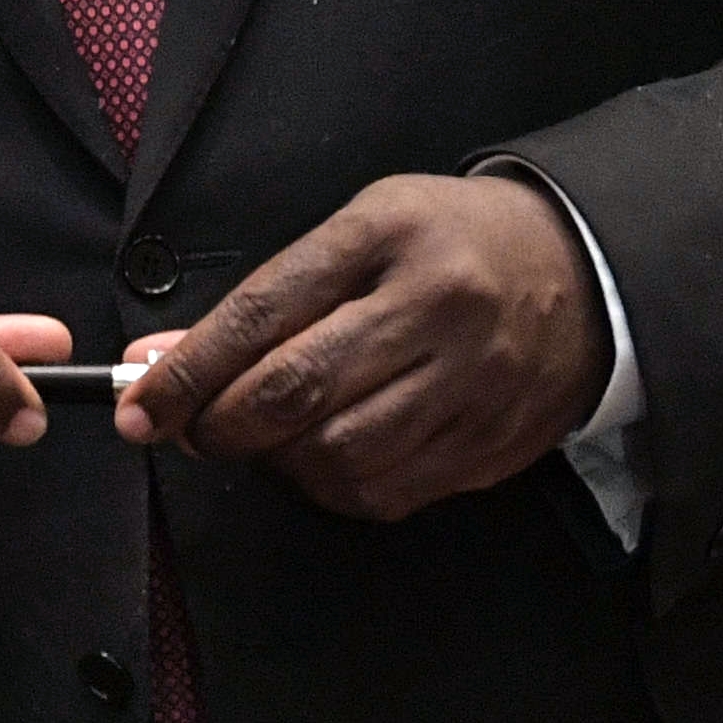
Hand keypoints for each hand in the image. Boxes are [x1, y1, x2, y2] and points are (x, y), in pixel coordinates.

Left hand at [112, 174, 613, 519]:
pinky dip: (332, 487)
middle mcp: (436, 307)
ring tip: (264, 438)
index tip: (138, 407)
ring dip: (274, 462)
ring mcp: (473, 381)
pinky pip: (387, 492)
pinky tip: (323, 457)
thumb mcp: (360, 231)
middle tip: (190, 431)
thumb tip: (160, 358)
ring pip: (337, 454)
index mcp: (388, 236)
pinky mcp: (494, 443)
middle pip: (296, 392)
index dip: (187, 371)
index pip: (263, 313)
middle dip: (219, 426)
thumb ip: (263, 298)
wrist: (584, 267)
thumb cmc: (447, 242)